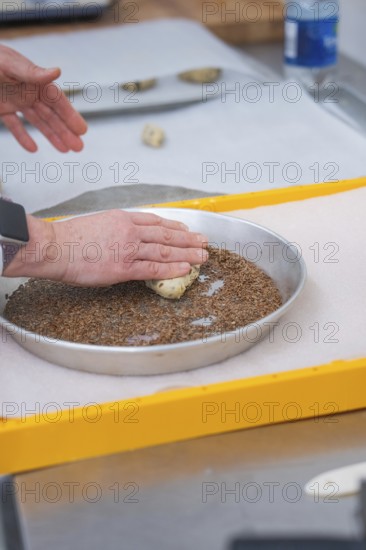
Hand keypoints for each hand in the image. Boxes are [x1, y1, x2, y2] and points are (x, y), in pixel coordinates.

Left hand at [0, 45, 86, 151]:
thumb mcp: (9, 64)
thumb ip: (32, 71)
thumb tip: (57, 71)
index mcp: (33, 79)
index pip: (57, 101)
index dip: (70, 116)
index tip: (82, 130)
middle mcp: (27, 91)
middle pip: (51, 114)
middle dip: (65, 131)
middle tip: (79, 147)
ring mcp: (14, 100)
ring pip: (37, 121)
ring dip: (51, 136)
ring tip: (65, 150)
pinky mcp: (1, 108)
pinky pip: (14, 125)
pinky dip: (22, 136)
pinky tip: (32, 148)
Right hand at [4, 210, 208, 285]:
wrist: (55, 247)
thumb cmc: (70, 238)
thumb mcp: (97, 223)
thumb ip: (115, 229)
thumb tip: (124, 238)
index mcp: (123, 219)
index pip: (156, 221)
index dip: (174, 226)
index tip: (186, 229)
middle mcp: (130, 231)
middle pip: (167, 235)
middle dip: (188, 239)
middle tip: (204, 242)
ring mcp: (129, 249)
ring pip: (165, 250)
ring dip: (187, 253)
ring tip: (203, 256)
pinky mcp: (124, 267)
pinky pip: (154, 268)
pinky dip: (172, 268)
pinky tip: (185, 268)